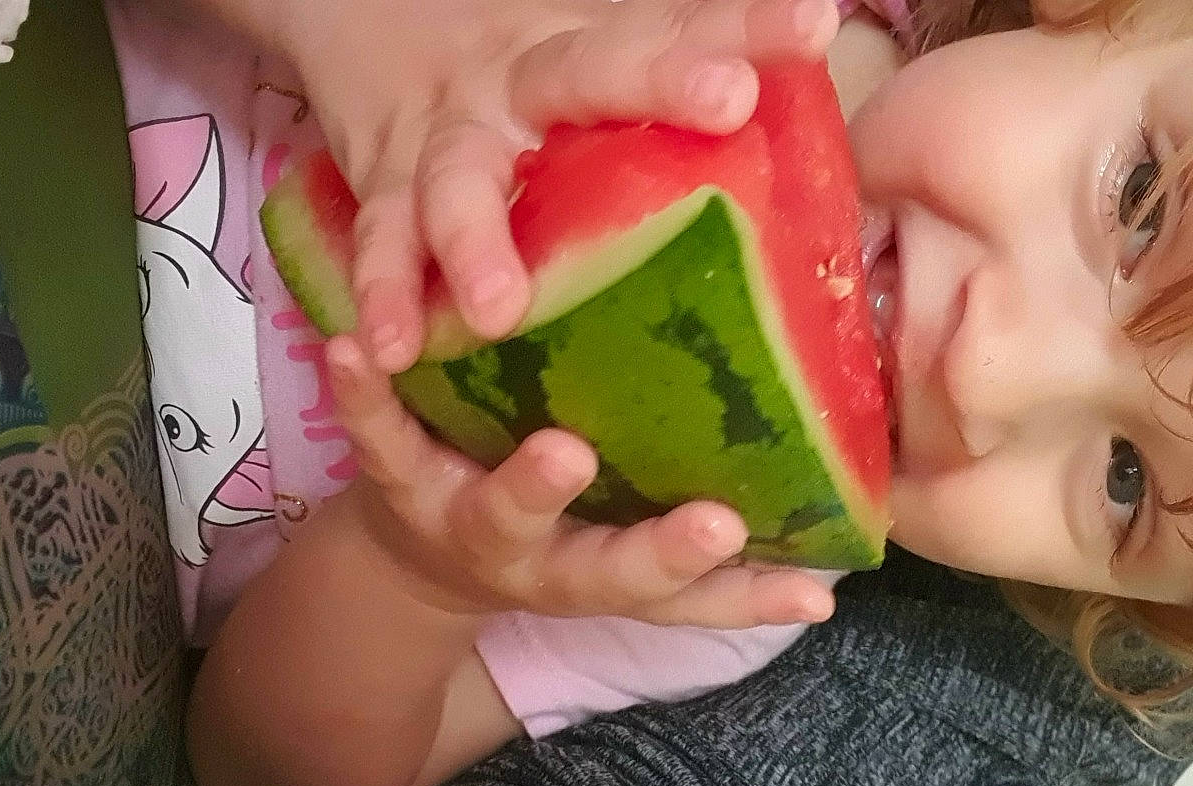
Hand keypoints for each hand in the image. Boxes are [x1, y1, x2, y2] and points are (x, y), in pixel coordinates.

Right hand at [250, 0, 837, 371]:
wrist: (379, 26)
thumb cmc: (541, 87)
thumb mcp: (610, 65)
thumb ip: (699, 73)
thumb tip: (813, 68)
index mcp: (593, 57)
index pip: (683, 29)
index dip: (749, 26)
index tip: (813, 26)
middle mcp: (523, 85)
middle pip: (589, 71)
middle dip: (658, 81)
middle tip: (727, 96)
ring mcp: (452, 139)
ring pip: (458, 177)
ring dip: (474, 239)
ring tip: (500, 308)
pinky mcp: (388, 195)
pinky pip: (380, 243)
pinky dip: (381, 294)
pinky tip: (393, 346)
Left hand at [323, 336, 835, 627]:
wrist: (414, 562)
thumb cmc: (560, 545)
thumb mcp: (635, 572)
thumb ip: (728, 584)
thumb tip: (834, 589)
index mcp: (602, 578)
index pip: (683, 596)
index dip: (737, 595)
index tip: (801, 582)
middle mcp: (541, 561)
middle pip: (601, 568)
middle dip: (654, 552)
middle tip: (710, 523)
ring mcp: (467, 520)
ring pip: (501, 512)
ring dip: (529, 485)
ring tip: (560, 448)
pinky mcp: (395, 474)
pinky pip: (376, 437)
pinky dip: (363, 396)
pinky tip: (351, 348)